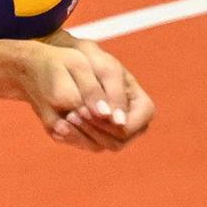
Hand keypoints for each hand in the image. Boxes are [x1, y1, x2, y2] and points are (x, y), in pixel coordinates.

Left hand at [18, 35, 154, 151]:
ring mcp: (119, 131)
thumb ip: (114, 95)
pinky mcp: (102, 134)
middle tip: (71, 115)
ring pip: (104, 145)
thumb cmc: (96, 61)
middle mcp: (134, 123)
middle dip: (94, 130)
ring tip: (66, 117)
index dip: (109, 125)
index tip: (85, 112)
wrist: (78, 61)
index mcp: (143, 107)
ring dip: (84, 134)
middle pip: (117, 141)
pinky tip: (63, 123)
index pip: (129, 128)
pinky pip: (92, 144)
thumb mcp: (106, 71)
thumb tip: (118, 122)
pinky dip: (77, 136)